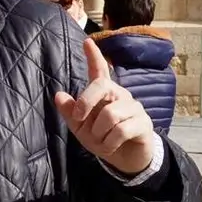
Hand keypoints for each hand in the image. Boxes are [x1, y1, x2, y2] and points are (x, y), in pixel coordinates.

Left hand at [54, 40, 153, 174]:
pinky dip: (109, 143)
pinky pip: (120, 131)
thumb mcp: (80, 128)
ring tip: (102, 141)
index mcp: (104, 93)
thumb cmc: (102, 139)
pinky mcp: (143, 123)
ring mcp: (134, 107)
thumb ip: (70, 112)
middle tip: (78, 118)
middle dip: (86, 102)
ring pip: (110, 114)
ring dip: (99, 133)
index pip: (100, 70)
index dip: (93, 56)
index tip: (86, 41)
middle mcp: (120, 95)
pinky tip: (111, 147)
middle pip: (101, 85)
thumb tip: (58, 95)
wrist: (125, 160)